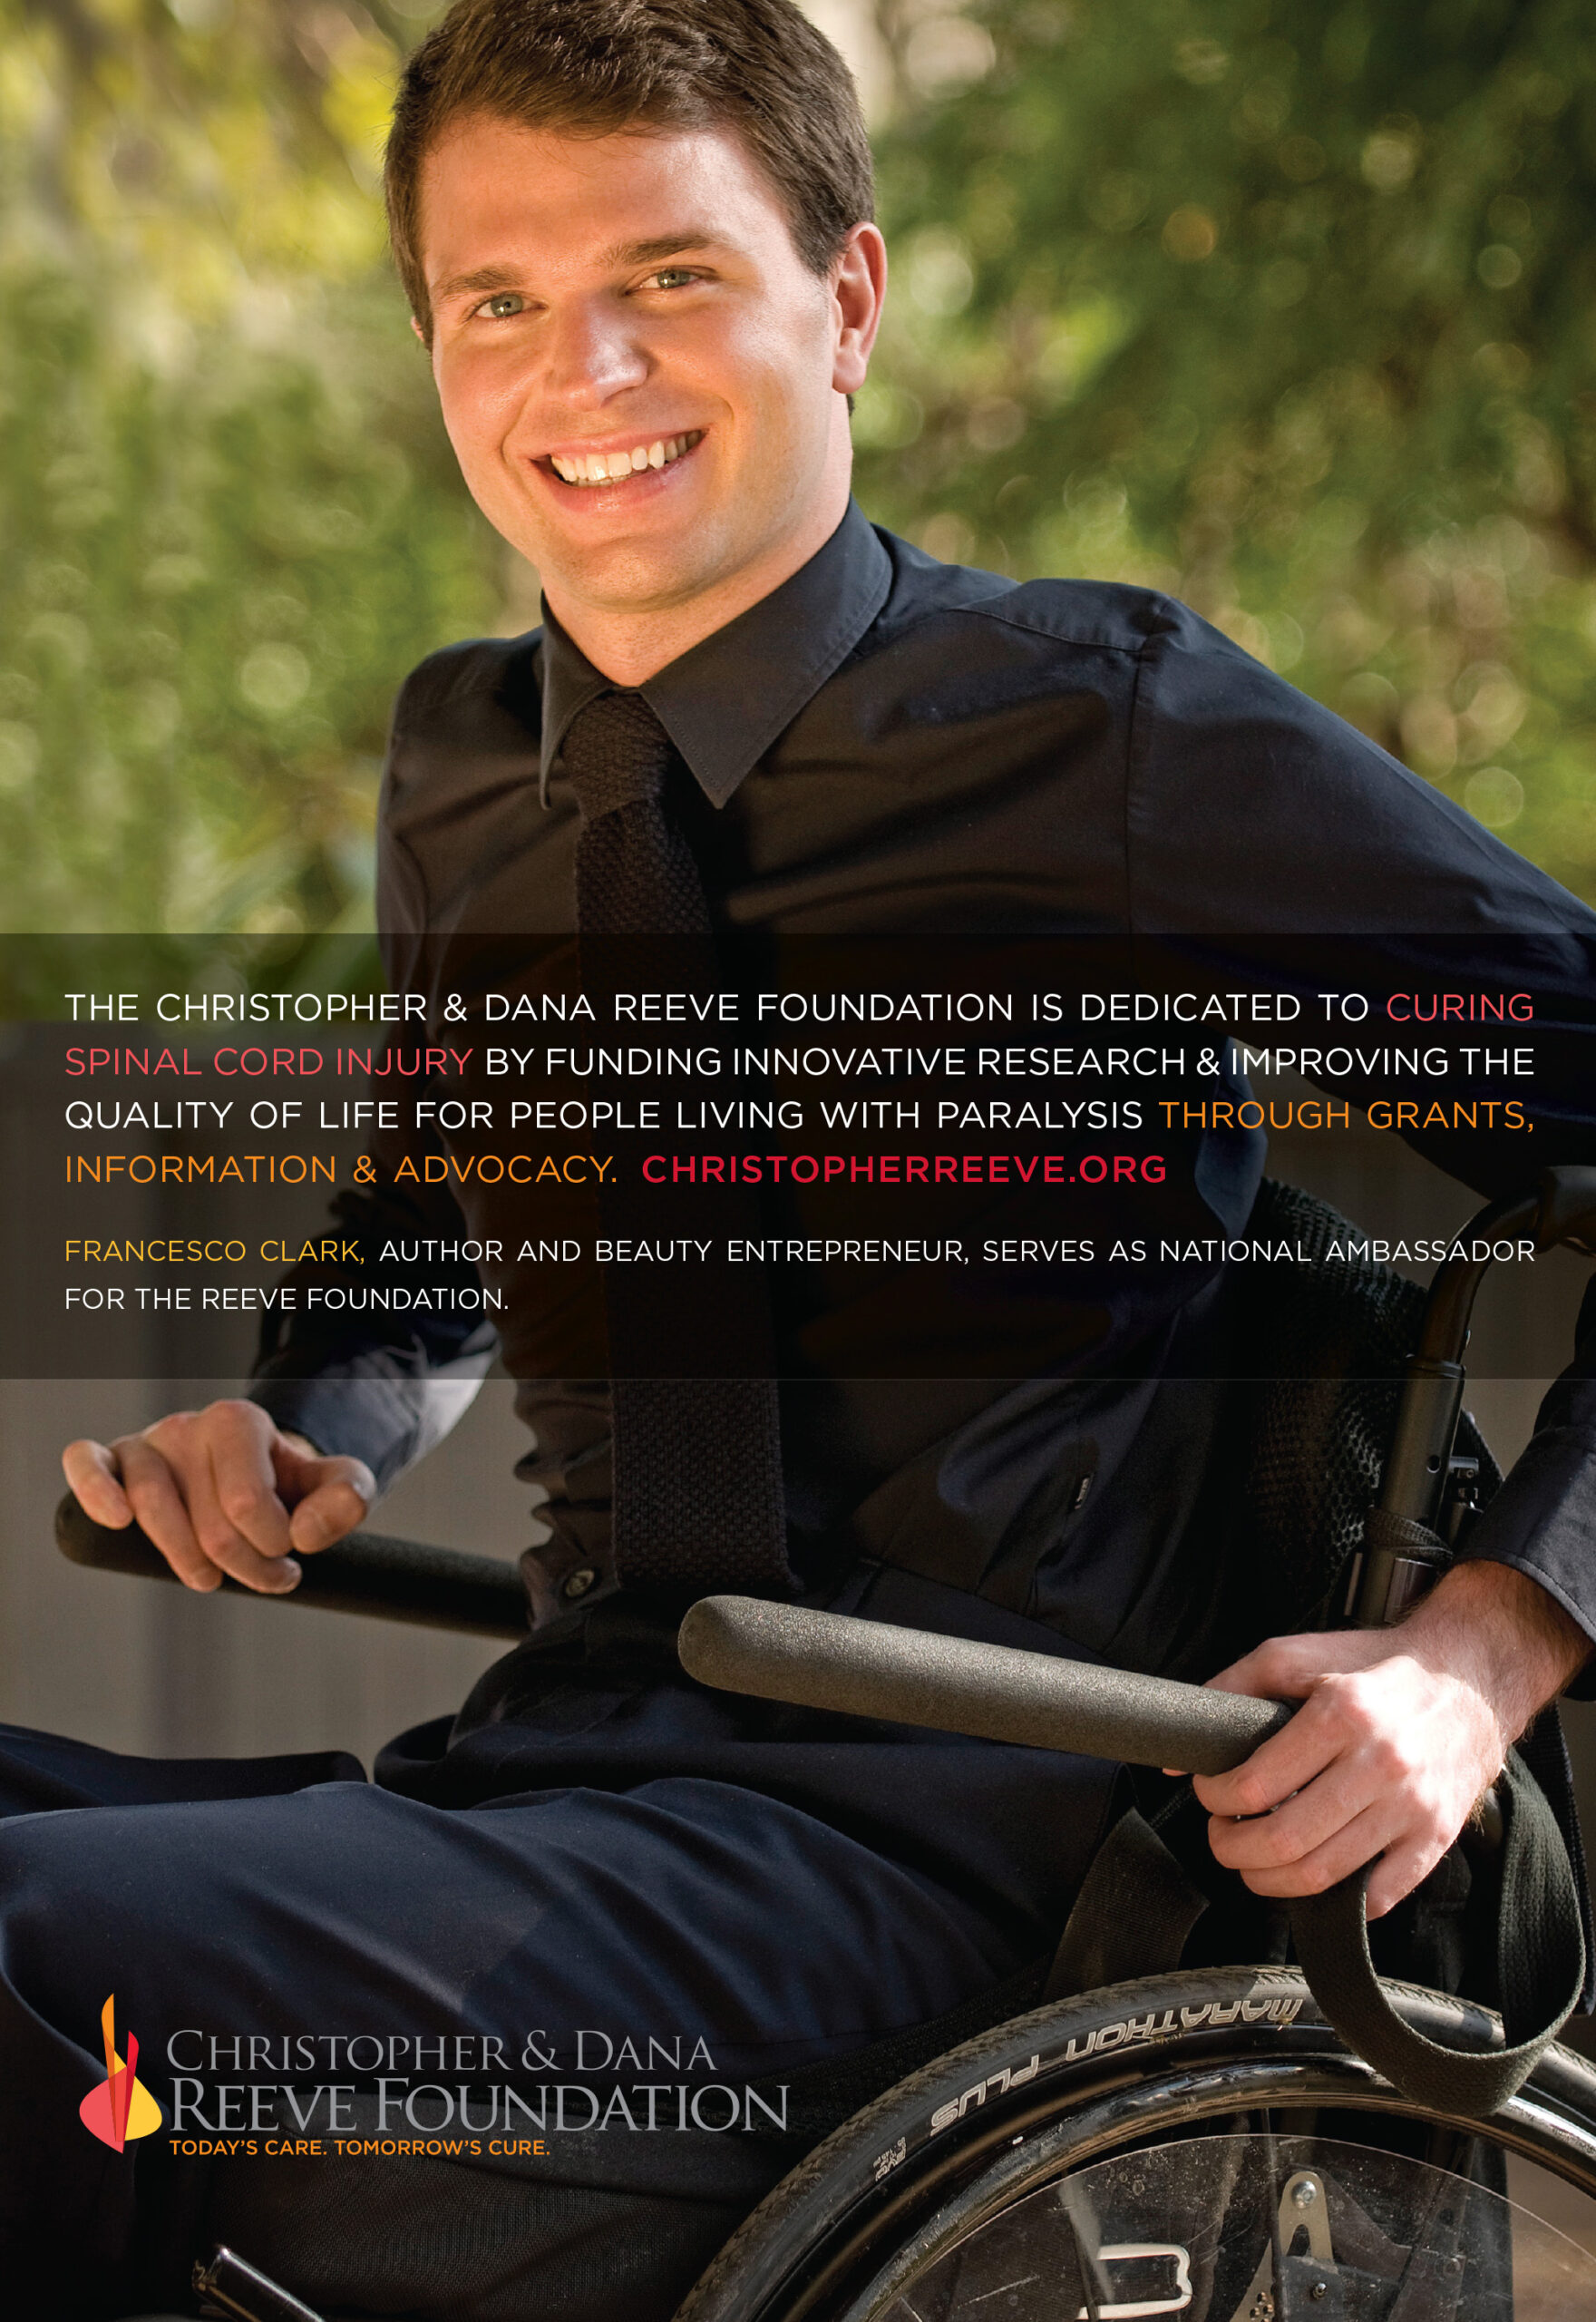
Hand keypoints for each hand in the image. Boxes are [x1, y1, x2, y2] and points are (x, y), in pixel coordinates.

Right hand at [62, 1400, 374, 1595]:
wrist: (256, 1477)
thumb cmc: (289, 1485)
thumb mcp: (334, 1485)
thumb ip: (347, 1498)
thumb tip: (307, 1533)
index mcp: (241, 1421)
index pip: (248, 1502)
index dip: (273, 1545)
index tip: (291, 1552)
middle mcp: (192, 1425)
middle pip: (206, 1519)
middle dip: (243, 1564)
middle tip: (268, 1575)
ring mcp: (150, 1443)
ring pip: (152, 1505)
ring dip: (187, 1560)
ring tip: (212, 1579)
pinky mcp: (115, 1462)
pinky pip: (88, 1462)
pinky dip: (94, 1490)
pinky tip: (117, 1520)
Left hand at [1187, 1562, 1591, 1918]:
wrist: (1469, 1679)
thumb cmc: (1374, 1667)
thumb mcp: (1295, 1656)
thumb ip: (1229, 1691)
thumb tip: (1180, 1756)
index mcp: (1342, 1714)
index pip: (1256, 1785)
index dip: (1216, 1798)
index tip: (1210, 1794)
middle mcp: (1380, 1764)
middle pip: (1284, 1840)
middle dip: (1233, 1848)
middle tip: (1223, 1836)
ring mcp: (1412, 1807)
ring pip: (1324, 1876)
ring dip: (1270, 1881)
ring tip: (1254, 1861)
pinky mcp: (1435, 1838)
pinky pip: (1379, 1896)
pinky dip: (1336, 1900)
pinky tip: (1312, 1875)